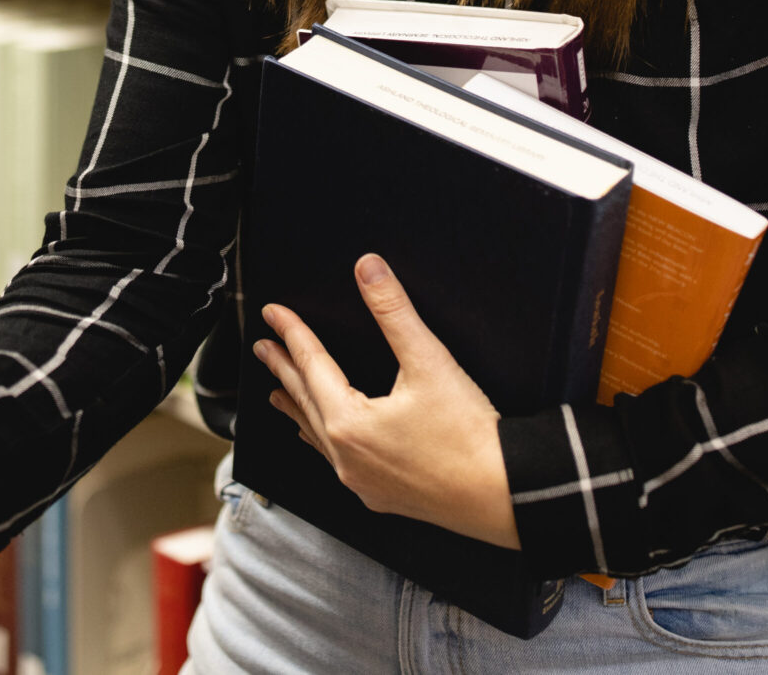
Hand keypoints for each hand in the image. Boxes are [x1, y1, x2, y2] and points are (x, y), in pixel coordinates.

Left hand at [254, 254, 519, 550]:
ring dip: (298, 408)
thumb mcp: (428, 363)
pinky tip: (323, 442)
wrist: (504, 494)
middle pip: (305, 401)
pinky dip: (322, 441)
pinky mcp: (382, 496)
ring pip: (316, 437)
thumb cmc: (470, 437)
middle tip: (262, 348)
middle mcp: (347, 457)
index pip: (312, 365)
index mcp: (349, 424)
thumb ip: (394, 311)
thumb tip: (369, 270)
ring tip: (278, 393)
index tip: (274, 314)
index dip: (292, 334)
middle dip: (284, 369)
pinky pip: (337, 464)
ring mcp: (362, 481)